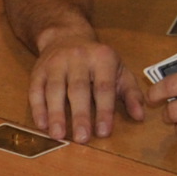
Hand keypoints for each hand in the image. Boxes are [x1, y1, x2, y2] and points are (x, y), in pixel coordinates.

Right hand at [28, 32, 143, 141]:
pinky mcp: (39, 70)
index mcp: (102, 58)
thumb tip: (140, 116)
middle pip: (78, 89)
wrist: (66, 36)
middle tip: (81, 139)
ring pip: (55, 89)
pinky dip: (38, 108)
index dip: (104, 110)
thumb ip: (131, 93)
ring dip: (55, 114)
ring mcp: (56, 63)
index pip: (104, 87)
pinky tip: (42, 124)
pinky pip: (36, 89)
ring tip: (58, 135)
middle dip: (80, 115)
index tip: (103, 132)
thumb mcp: (119, 70)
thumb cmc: (97, 60)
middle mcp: (78, 58)